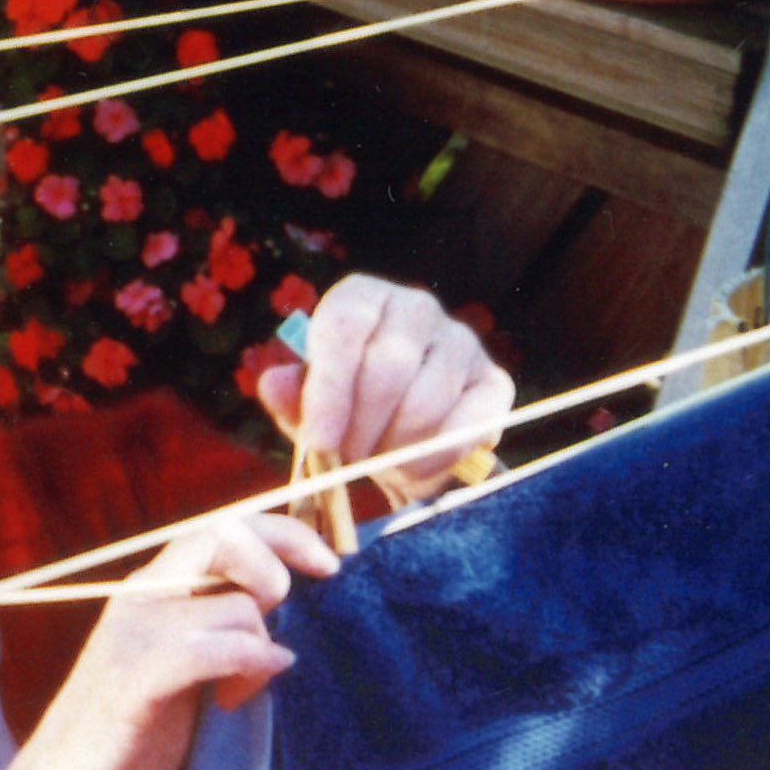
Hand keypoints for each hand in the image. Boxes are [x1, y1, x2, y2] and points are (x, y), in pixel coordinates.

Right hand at [0, 512, 338, 769]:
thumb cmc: (128, 735)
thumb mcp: (182, 668)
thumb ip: (217, 629)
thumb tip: (278, 607)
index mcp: (150, 590)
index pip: (219, 526)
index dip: (281, 533)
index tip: (327, 564)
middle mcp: (138, 599)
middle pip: (219, 536)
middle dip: (272, 569)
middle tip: (281, 620)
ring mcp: (131, 637)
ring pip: (231, 606)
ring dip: (260, 648)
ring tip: (242, 692)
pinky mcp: (132, 684)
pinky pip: (206, 650)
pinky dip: (246, 663)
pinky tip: (240, 697)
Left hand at [255, 274, 511, 506]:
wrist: (400, 439)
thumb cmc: (345, 410)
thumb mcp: (309, 404)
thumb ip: (291, 394)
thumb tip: (274, 383)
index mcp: (364, 297)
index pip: (345, 327)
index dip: (330, 390)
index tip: (319, 442)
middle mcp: (416, 307)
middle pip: (388, 367)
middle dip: (361, 428)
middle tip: (347, 462)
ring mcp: (462, 340)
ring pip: (426, 401)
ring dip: (394, 449)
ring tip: (375, 465)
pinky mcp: (494, 382)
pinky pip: (467, 426)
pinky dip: (434, 459)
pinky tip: (412, 471)